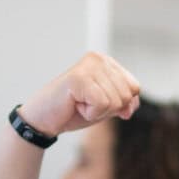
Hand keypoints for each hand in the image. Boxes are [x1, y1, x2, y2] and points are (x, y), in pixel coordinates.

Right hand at [18, 52, 140, 135]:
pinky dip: (89, 113)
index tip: (98, 103)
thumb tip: (130, 106)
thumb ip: (125, 103)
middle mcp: (99, 59)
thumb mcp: (106, 107)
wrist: (44, 119)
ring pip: (115, 101)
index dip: (121, 104)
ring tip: (79, 103)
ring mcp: (89, 66)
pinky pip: (102, 104)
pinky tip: (74, 104)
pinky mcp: (79, 77)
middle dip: (108, 109)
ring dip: (97, 111)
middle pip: (126, 95)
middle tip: (85, 104)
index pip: (134, 88)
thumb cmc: (73, 111)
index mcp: (107, 62)